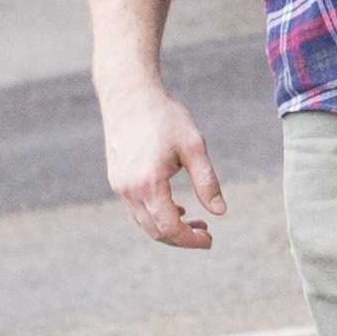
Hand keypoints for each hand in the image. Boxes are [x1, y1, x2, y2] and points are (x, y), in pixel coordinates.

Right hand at [100, 74, 226, 250]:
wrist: (129, 95)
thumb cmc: (164, 117)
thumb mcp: (193, 147)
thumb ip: (207, 181)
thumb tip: (220, 212)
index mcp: (148, 184)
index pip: (169, 227)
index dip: (190, 239)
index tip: (210, 240)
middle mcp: (128, 189)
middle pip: (154, 230)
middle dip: (181, 238)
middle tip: (206, 234)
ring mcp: (119, 185)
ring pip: (143, 221)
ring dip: (168, 227)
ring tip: (195, 222)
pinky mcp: (116, 179)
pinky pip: (136, 207)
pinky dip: (156, 214)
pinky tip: (176, 207)